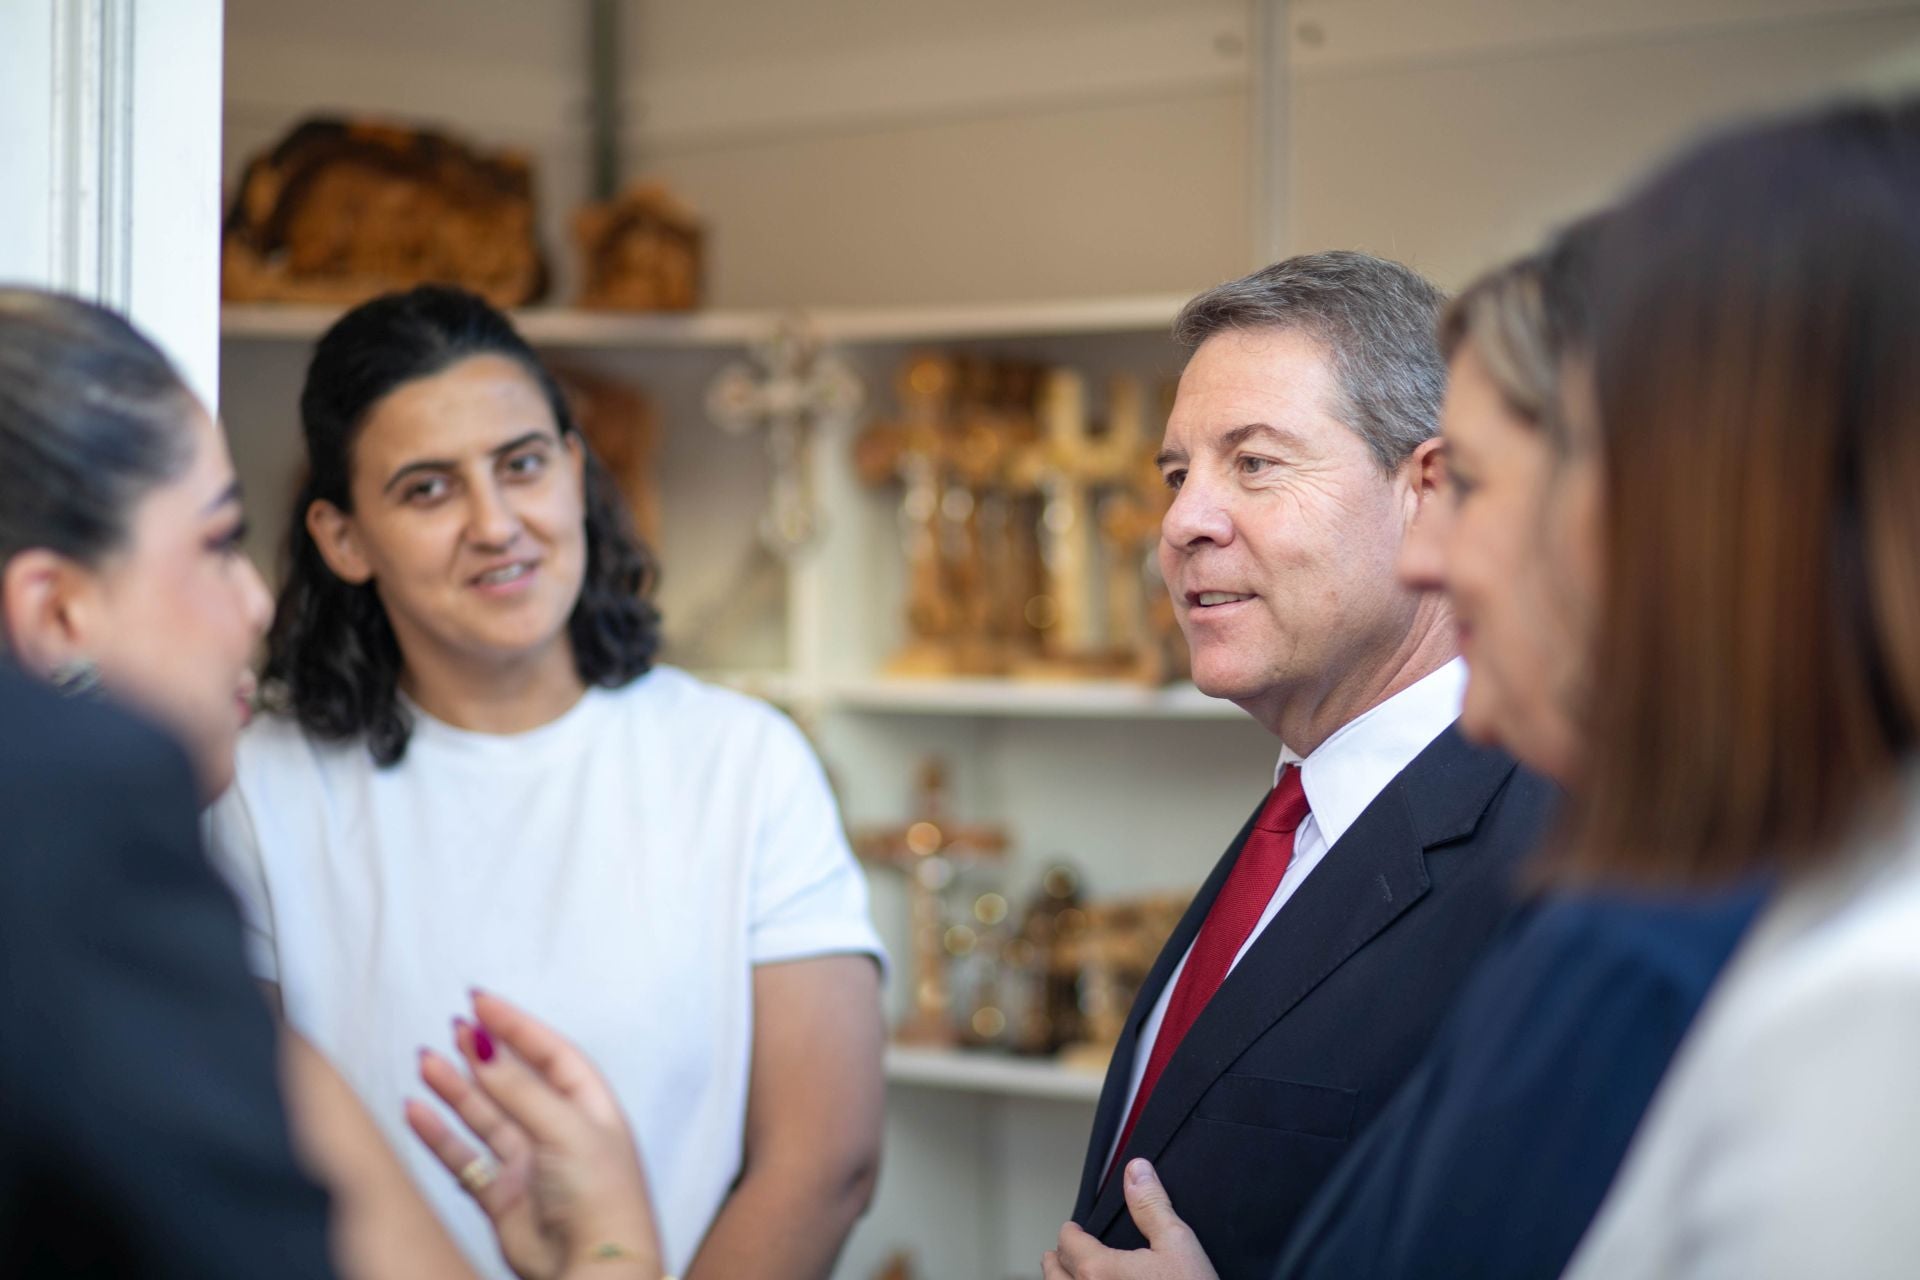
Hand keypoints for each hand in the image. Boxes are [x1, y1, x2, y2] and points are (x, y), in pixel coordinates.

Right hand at [406, 991, 662, 1279]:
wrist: (593, 1266)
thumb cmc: (600, 1196)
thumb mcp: (565, 1129)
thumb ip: (520, 1089)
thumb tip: (483, 1044)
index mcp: (590, 1107)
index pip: (550, 1052)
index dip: (516, 1026)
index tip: (481, 1001)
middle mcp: (559, 1130)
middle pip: (515, 1081)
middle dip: (484, 1053)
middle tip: (452, 1025)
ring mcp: (529, 1163)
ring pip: (485, 1116)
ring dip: (456, 1088)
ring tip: (425, 1059)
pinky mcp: (502, 1196)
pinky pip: (464, 1158)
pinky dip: (439, 1135)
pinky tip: (415, 1111)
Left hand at [1042, 1159, 1218, 1279]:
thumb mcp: (1177, 1244)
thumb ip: (1151, 1206)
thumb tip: (1135, 1170)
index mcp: (1099, 1271)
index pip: (1068, 1244)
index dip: (1070, 1232)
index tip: (1072, 1229)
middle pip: (1055, 1274)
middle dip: (1058, 1259)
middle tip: (1059, 1251)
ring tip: (1062, 1275)